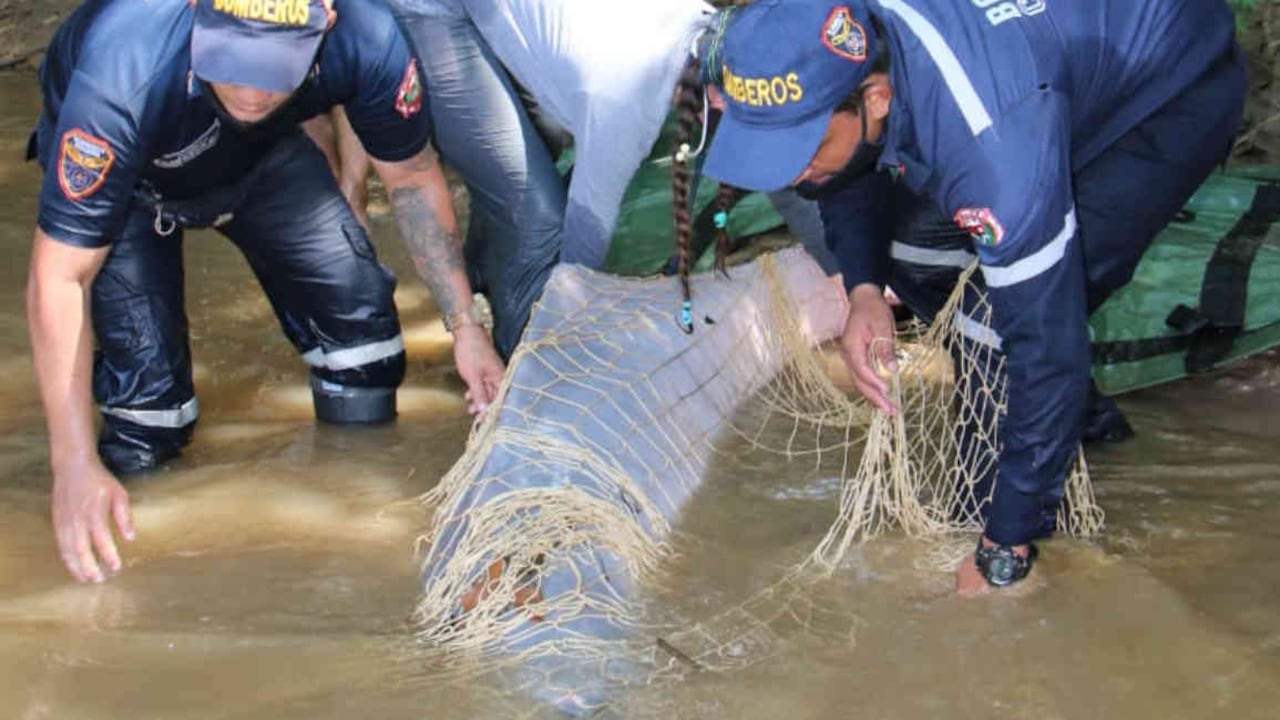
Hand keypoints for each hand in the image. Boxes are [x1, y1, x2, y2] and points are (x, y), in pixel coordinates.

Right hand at [51, 460, 133, 582]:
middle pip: (81, 550)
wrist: (72, 466)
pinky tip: (73, 566)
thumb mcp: (119, 494)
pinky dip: (66, 558)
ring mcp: (64, 522)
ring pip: (68, 550)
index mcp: (94, 513)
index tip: (116, 567)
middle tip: (99, 580)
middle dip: (90, 568)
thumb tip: (130, 538)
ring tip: (85, 580)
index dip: (108, 556)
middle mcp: (77, 520)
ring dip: (76, 567)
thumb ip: (125, 516)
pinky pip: (60, 545)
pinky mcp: (56, 522)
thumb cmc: (99, 480)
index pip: (102, 541)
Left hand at [452, 324, 504, 414]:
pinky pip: (483, 385)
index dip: (494, 411)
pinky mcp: (484, 370)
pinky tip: (469, 396)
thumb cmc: (471, 351)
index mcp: (501, 377)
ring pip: (488, 392)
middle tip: (477, 418)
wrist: (466, 331)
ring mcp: (492, 373)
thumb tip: (484, 410)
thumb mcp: (473, 376)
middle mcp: (499, 376)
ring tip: (470, 408)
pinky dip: (476, 392)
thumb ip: (479, 394)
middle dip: (486, 408)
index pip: (501, 399)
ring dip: (479, 401)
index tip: (485, 420)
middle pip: (495, 397)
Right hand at [840, 283, 898, 414]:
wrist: (863, 298)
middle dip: (875, 398)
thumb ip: (885, 348)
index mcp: (851, 346)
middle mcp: (848, 354)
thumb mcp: (882, 325)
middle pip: (859, 381)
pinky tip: (882, 396)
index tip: (888, 390)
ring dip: (874, 396)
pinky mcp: (856, 357)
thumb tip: (892, 369)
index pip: (862, 369)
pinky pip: (862, 376)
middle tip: (891, 411)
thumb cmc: (873, 309)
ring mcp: (850, 357)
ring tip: (889, 409)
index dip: (875, 381)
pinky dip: (872, 388)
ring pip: (860, 382)